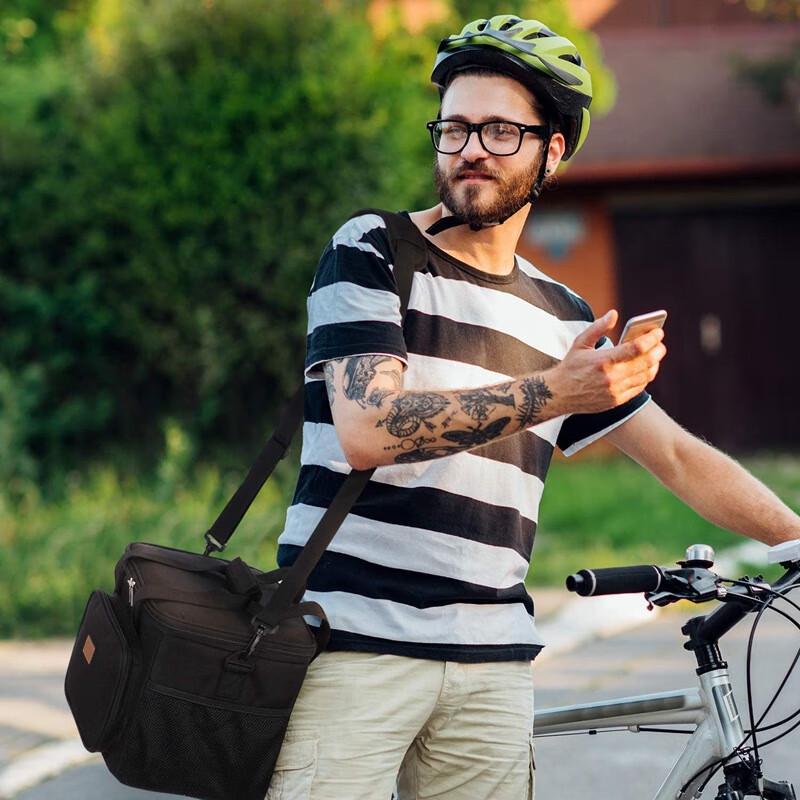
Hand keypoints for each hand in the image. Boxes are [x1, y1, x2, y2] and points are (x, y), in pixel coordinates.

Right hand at [546, 310, 666, 414]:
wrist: (558, 394)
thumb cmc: (570, 366)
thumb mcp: (580, 343)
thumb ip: (598, 327)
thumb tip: (614, 314)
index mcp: (602, 360)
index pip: (636, 348)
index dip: (651, 339)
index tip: (658, 332)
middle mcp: (611, 377)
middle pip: (645, 362)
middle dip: (657, 350)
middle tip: (660, 343)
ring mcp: (615, 391)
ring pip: (645, 376)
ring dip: (654, 363)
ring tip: (655, 354)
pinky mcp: (616, 401)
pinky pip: (639, 387)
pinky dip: (646, 376)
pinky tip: (646, 368)